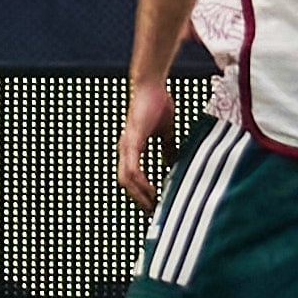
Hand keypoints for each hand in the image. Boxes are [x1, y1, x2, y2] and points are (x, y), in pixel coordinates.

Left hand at [118, 79, 174, 209]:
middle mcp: (125, 150)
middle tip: (152, 212)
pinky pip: (132, 168)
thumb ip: (167, 147)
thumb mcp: (165, 130)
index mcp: (132, 148)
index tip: (154, 203)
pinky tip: (150, 189)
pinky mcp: (132, 141)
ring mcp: (127, 146)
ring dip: (138, 195)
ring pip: (126, 179)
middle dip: (138, 199)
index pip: (132, 177)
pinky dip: (140, 182)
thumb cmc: (156, 103)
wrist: (150, 85)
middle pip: (125, 183)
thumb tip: (172, 161)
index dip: (141, 191)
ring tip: (152, 205)